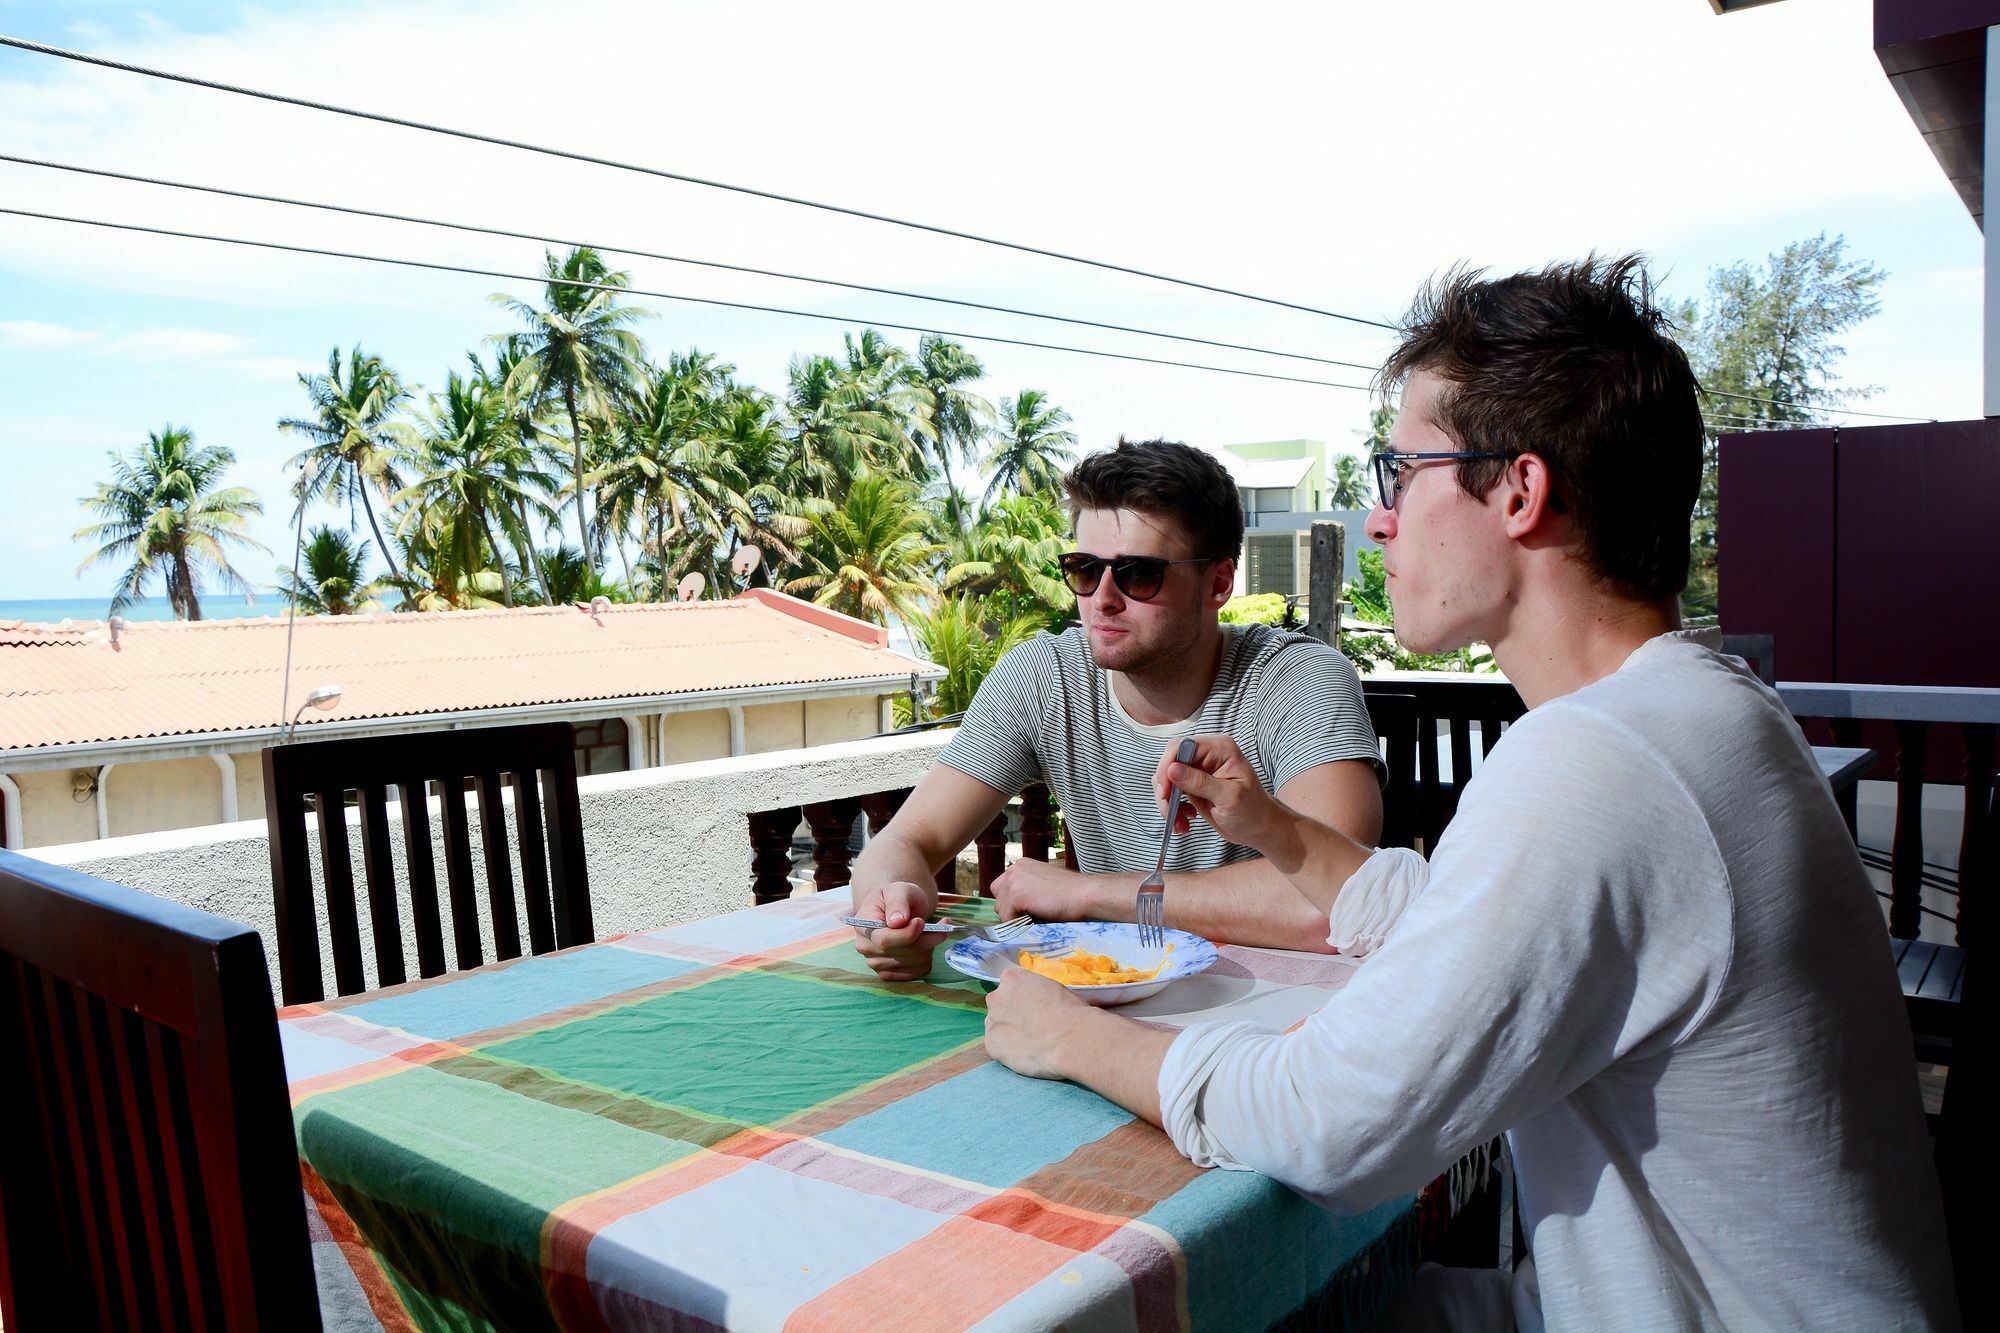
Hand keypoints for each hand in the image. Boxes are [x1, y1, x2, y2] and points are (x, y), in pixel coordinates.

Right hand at [851, 880, 943, 981]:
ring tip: (931, 931)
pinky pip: (918, 972)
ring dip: (929, 947)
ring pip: (914, 962)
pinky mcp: (890, 974)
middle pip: (903, 952)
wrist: (897, 910)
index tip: (922, 922)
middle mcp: (865, 947)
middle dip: (927, 938)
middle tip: (942, 924)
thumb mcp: (899, 890)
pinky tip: (926, 944)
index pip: (884, 940)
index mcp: (863, 925)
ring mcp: (876, 963)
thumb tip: (897, 922)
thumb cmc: (897, 897)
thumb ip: (898, 903)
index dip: (907, 934)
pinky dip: (928, 957)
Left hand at [983, 966, 1088, 1079]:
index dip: (1022, 997)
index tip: (1032, 1006)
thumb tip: (1040, 1001)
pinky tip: (1024, 1054)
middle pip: (999, 1004)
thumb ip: (1037, 992)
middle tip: (1030, 1025)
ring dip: (1008, 1032)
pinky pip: (996, 1047)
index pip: (1010, 984)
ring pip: (996, 1026)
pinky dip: (1007, 1051)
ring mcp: (991, 1022)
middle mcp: (996, 997)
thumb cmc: (1069, 1011)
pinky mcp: (991, 1045)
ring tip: (1029, 1042)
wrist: (1069, 1040)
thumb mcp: (1054, 988)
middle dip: (1011, 1013)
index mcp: (1012, 978)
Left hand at [990, 856, 1092, 922]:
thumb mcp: (1044, 884)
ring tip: (1036, 918)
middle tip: (1030, 916)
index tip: (1028, 911)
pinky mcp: (1015, 895)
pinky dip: (1018, 924)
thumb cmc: (1071, 893)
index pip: (1003, 889)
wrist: (1084, 895)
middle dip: (1010, 910)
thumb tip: (1015, 909)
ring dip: (1015, 919)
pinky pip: (1007, 918)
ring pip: (1001, 910)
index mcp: (1022, 865)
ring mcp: (1013, 881)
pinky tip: (1035, 920)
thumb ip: (1028, 889)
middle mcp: (1014, 869)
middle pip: (998, 899)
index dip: (1013, 903)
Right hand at [1157, 734, 1285, 853]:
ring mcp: (1197, 770)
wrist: (1257, 827)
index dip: (1168, 766)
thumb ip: (1200, 783)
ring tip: (1181, 822)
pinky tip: (1185, 822)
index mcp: (1219, 749)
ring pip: (1166, 779)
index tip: (1167, 792)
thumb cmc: (1252, 810)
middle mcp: (1206, 755)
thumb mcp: (1229, 797)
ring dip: (1168, 803)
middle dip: (1166, 789)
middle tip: (1170, 811)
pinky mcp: (1191, 786)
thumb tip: (1172, 770)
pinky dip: (1172, 809)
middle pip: (1169, 761)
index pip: (1182, 746)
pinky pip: (1170, 793)